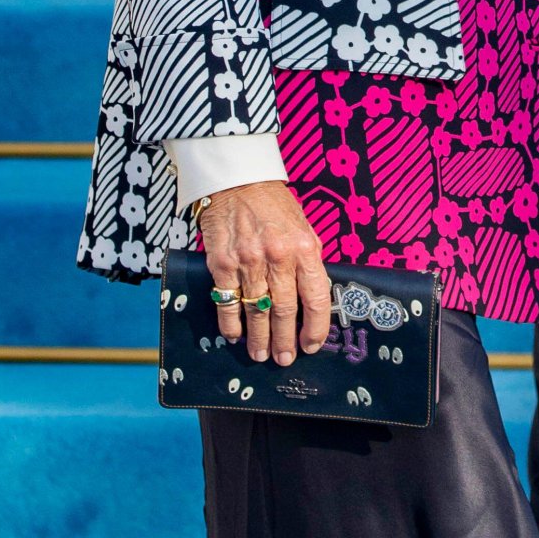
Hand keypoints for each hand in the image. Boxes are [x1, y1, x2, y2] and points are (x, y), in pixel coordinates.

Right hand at [198, 181, 331, 364]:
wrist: (238, 179)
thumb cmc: (274, 204)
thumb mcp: (303, 226)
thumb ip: (308, 259)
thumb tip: (312, 297)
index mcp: (304, 247)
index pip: (316, 297)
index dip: (315, 327)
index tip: (312, 345)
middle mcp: (278, 256)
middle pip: (284, 311)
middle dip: (285, 341)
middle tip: (284, 359)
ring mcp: (248, 260)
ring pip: (256, 311)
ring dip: (259, 338)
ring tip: (261, 354)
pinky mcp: (222, 263)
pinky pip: (228, 302)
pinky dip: (231, 323)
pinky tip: (235, 335)